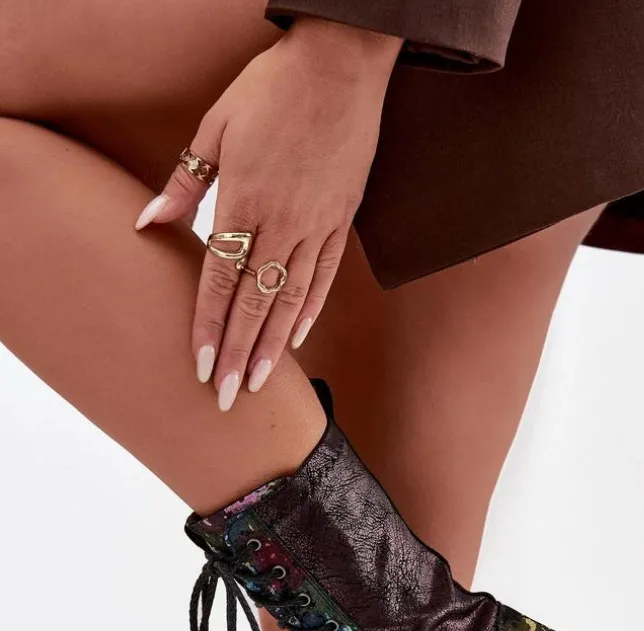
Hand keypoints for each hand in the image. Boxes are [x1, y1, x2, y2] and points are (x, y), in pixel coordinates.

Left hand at [135, 19, 400, 410]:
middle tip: (227, 397)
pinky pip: (324, 277)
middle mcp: (283, 223)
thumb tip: (149, 224)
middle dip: (238, 354)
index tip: (199, 367)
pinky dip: (309, 311)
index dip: (208, 327)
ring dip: (272, 346)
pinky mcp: (341, 221)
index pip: (220, 280)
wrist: (341, 65)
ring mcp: (317, 225)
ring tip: (258, 383)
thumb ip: (185, 182)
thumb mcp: (216, 125)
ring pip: (291, 300)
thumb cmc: (272, 90)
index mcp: (245, 200)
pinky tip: (295, 339)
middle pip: (255, 303)